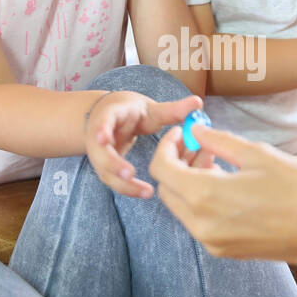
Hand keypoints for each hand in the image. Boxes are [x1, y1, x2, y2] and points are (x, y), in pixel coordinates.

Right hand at [85, 90, 205, 197]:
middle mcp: (99, 136)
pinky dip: (129, 188)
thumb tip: (198, 103)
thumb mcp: (150, 109)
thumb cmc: (131, 113)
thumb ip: (173, 109)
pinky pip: (115, 181)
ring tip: (146, 191)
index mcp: (110, 115)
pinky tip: (145, 193)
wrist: (108, 119)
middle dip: (113, 164)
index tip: (103, 138)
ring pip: (106, 172)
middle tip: (129, 173)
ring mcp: (100, 154)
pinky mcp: (106, 168)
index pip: (102, 121)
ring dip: (123, 183)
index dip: (102, 129)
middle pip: (100, 153)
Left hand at [149, 122, 296, 264]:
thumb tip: (197, 131)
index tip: (183, 134)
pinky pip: (200, 223)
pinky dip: (203, 201)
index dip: (168, 146)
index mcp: (205, 196)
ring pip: (182, 208)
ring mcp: (213, 242)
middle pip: (168, 191)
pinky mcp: (227, 251)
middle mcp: (202, 225)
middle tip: (200, 145)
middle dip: (177, 164)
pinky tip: (227, 185)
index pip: (162, 169)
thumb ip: (219, 142)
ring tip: (217, 162)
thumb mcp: (257, 154)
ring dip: (189, 183)